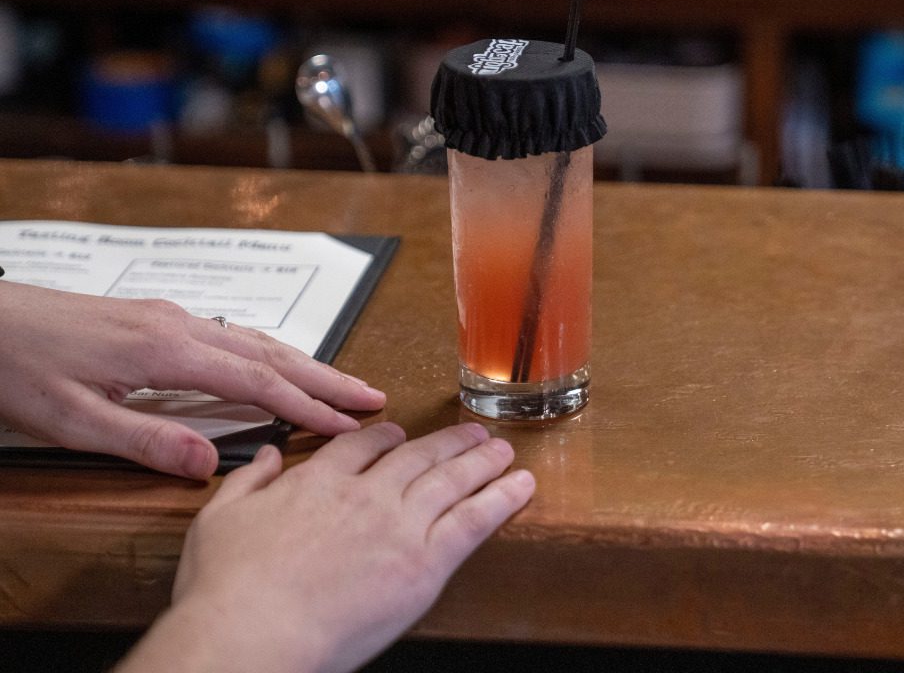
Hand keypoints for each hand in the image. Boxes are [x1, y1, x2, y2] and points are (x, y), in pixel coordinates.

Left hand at [0, 281, 384, 477]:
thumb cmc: (18, 364)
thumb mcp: (70, 418)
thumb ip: (144, 439)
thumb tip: (210, 464)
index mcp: (166, 351)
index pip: (256, 382)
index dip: (306, 407)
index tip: (348, 426)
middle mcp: (179, 327)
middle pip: (272, 353)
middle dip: (327, 378)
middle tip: (374, 397)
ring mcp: (171, 318)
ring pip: (257, 341)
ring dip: (306, 364)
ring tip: (343, 384)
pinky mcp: (158, 319)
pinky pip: (235, 336)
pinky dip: (272, 355)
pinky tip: (278, 368)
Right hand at [118, 422, 535, 672]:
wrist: (254, 633)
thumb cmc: (227, 589)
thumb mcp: (219, 521)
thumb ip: (247, 481)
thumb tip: (268, 455)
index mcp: (318, 482)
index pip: (361, 448)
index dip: (386, 438)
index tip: (399, 434)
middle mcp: (365, 494)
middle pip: (416, 456)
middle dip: (447, 442)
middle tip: (471, 433)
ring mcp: (399, 525)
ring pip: (451, 480)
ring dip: (481, 460)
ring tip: (502, 449)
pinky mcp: (425, 562)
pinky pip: (474, 520)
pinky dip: (502, 499)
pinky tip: (521, 485)